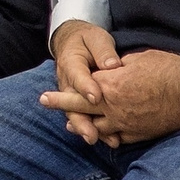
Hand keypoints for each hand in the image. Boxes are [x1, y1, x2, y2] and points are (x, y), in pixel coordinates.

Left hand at [43, 29, 179, 145]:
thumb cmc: (167, 69)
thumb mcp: (136, 60)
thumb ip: (116, 67)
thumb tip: (107, 69)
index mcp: (110, 85)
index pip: (79, 89)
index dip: (63, 92)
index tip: (46, 94)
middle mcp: (113, 107)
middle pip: (80, 109)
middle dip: (61, 106)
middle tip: (44, 103)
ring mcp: (125, 123)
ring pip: (96, 128)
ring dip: (82, 126)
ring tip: (70, 126)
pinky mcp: (139, 134)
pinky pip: (117, 138)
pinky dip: (107, 136)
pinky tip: (102, 135)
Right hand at [44, 19, 121, 143]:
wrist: (72, 42)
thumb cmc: (87, 40)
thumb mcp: (96, 39)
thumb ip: (103, 51)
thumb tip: (112, 66)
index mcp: (70, 62)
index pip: (77, 76)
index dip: (86, 87)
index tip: (96, 98)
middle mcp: (67, 81)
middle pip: (70, 103)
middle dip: (80, 120)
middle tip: (90, 134)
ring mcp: (71, 93)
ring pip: (74, 113)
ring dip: (85, 128)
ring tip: (96, 140)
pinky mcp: (78, 101)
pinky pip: (83, 115)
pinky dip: (93, 128)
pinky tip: (107, 139)